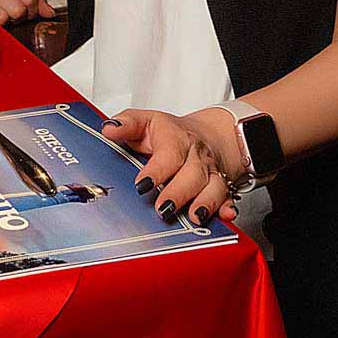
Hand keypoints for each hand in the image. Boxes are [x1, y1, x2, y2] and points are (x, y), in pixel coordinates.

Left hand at [100, 109, 241, 226]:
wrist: (207, 133)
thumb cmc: (170, 132)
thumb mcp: (145, 121)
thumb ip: (126, 124)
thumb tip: (109, 129)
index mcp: (176, 138)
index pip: (169, 154)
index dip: (157, 170)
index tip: (143, 185)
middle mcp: (196, 156)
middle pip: (192, 174)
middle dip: (178, 193)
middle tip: (163, 209)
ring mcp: (211, 171)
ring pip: (213, 187)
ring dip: (205, 203)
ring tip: (194, 217)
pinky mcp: (222, 186)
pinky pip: (228, 197)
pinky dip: (227, 207)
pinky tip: (226, 216)